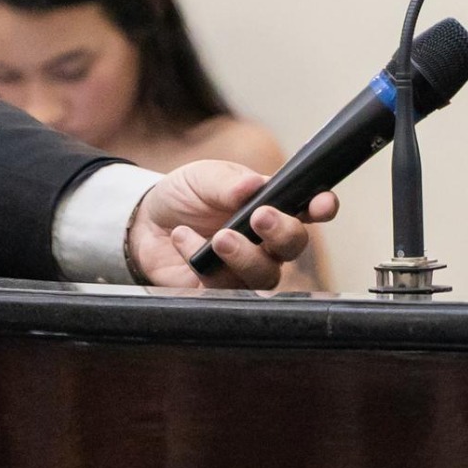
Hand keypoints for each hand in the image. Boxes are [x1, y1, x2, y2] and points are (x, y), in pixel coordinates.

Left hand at [132, 160, 330, 290]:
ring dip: (245, 256)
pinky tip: (182, 238)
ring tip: (219, 237)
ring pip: (265, 275)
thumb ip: (228, 183)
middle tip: (259, 217)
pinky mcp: (219, 290)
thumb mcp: (203, 177)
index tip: (321, 204)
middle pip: (293, 247)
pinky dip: (202, 262)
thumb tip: (252, 185)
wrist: (145, 221)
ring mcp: (245, 268)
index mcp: (272, 206)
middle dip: (282, 232)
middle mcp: (266, 242)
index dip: (322, 208)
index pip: (308, 209)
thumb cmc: (186, 195)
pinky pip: (223, 287)